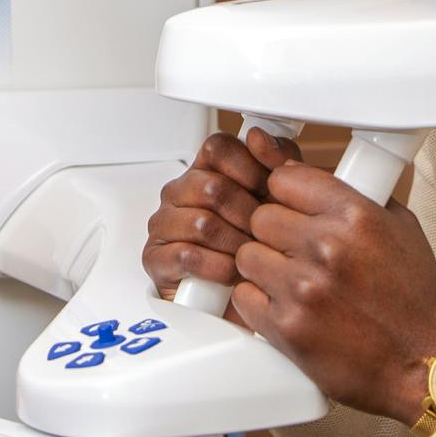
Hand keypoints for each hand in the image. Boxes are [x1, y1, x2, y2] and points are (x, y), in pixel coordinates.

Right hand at [142, 127, 299, 322]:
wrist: (248, 299)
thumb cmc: (260, 246)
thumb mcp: (279, 199)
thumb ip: (278, 163)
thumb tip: (260, 137)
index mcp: (206, 170)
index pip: (217, 147)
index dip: (248, 166)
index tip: (269, 189)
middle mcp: (181, 193)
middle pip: (211, 186)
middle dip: (248, 215)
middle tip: (266, 234)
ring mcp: (165, 224)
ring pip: (201, 223)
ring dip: (236, 245)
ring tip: (252, 259)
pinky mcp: (156, 258)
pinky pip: (186, 256)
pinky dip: (217, 267)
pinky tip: (232, 274)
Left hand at [234, 163, 435, 422]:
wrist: (423, 364)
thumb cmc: (413, 300)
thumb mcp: (400, 228)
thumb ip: (355, 196)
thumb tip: (306, 174)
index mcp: (354, 215)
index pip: (283, 179)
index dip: (284, 195)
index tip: (290, 208)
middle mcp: (326, 247)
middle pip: (260, 217)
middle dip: (273, 233)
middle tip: (290, 251)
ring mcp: (303, 288)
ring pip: (247, 256)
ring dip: (263, 267)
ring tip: (289, 281)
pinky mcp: (286, 327)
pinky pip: (243, 298)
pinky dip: (258, 304)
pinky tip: (285, 307)